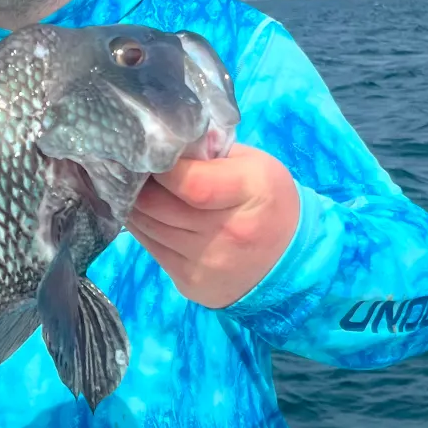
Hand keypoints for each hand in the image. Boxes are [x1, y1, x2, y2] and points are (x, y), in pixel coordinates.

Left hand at [126, 144, 299, 309]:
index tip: (152, 156)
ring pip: (148, 228)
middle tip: (134, 170)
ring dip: (136, 207)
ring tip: (136, 191)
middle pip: (159, 206)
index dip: (162, 169)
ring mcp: (209, 262)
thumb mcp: (254, 164)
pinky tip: (148, 216)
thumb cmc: (268, 200)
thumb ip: (211, 151)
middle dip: (140, 185)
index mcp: (251, 190)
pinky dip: (144, 230)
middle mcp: (230, 231)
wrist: (292, 260)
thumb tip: (166, 144)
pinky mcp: (192, 282)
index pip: (191, 183)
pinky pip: (152, 250)